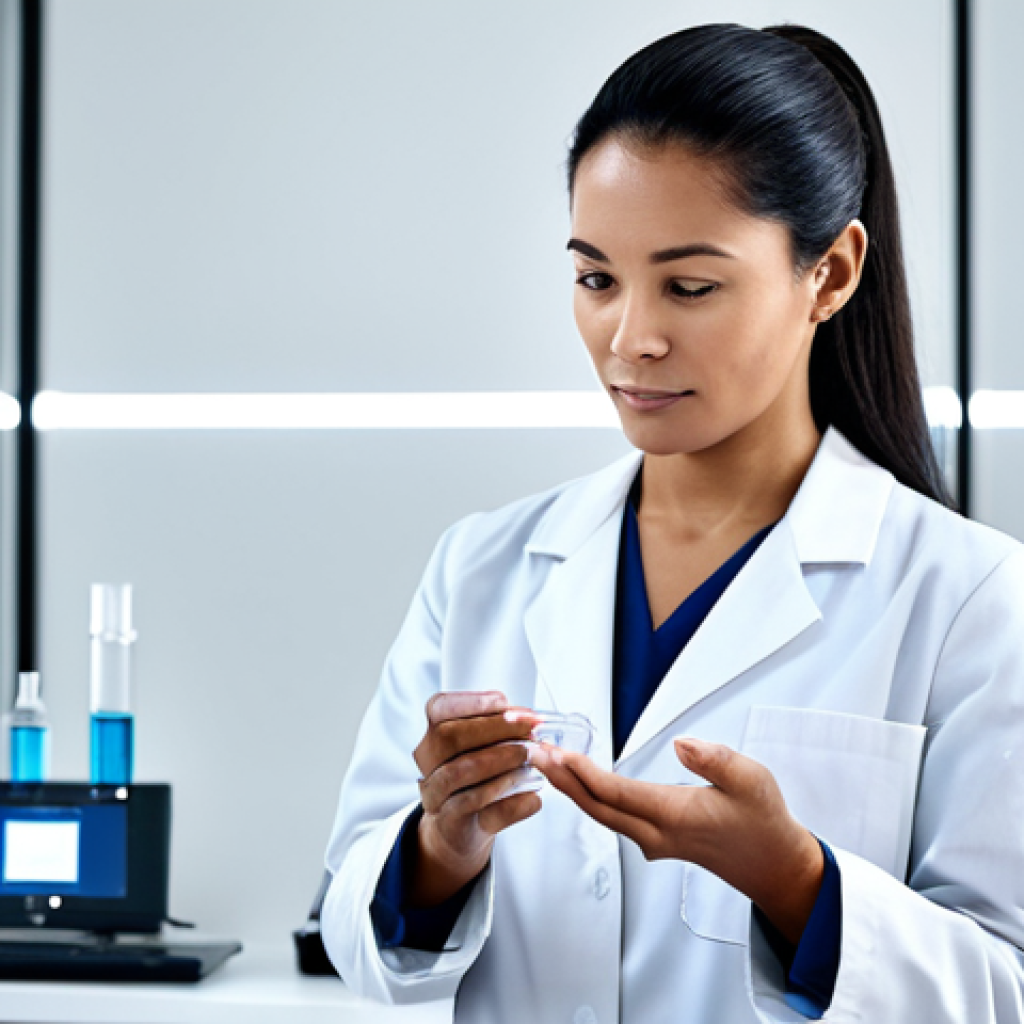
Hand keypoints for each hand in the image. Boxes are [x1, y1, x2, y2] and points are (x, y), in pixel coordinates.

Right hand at [411, 691, 542, 907]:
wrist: (461, 828)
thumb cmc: (477, 779)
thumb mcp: (486, 749)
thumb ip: (502, 731)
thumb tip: (528, 718)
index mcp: (434, 734)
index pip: (439, 708)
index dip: (471, 702)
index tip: (504, 701)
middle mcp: (428, 760)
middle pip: (449, 736)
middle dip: (494, 728)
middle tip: (528, 729)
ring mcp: (435, 791)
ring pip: (458, 771)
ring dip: (498, 759)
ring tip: (527, 755)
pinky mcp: (449, 820)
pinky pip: (474, 803)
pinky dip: (505, 794)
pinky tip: (528, 790)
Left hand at [531, 737, 823, 944]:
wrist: (775, 866)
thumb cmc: (763, 822)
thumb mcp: (752, 781)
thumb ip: (716, 760)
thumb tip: (683, 744)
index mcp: (674, 816)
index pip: (615, 793)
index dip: (583, 772)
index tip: (558, 752)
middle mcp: (657, 834)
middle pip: (598, 807)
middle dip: (564, 780)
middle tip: (536, 753)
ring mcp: (655, 841)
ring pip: (603, 815)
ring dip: (574, 789)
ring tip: (549, 763)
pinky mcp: (657, 841)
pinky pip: (614, 819)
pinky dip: (591, 799)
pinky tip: (581, 783)